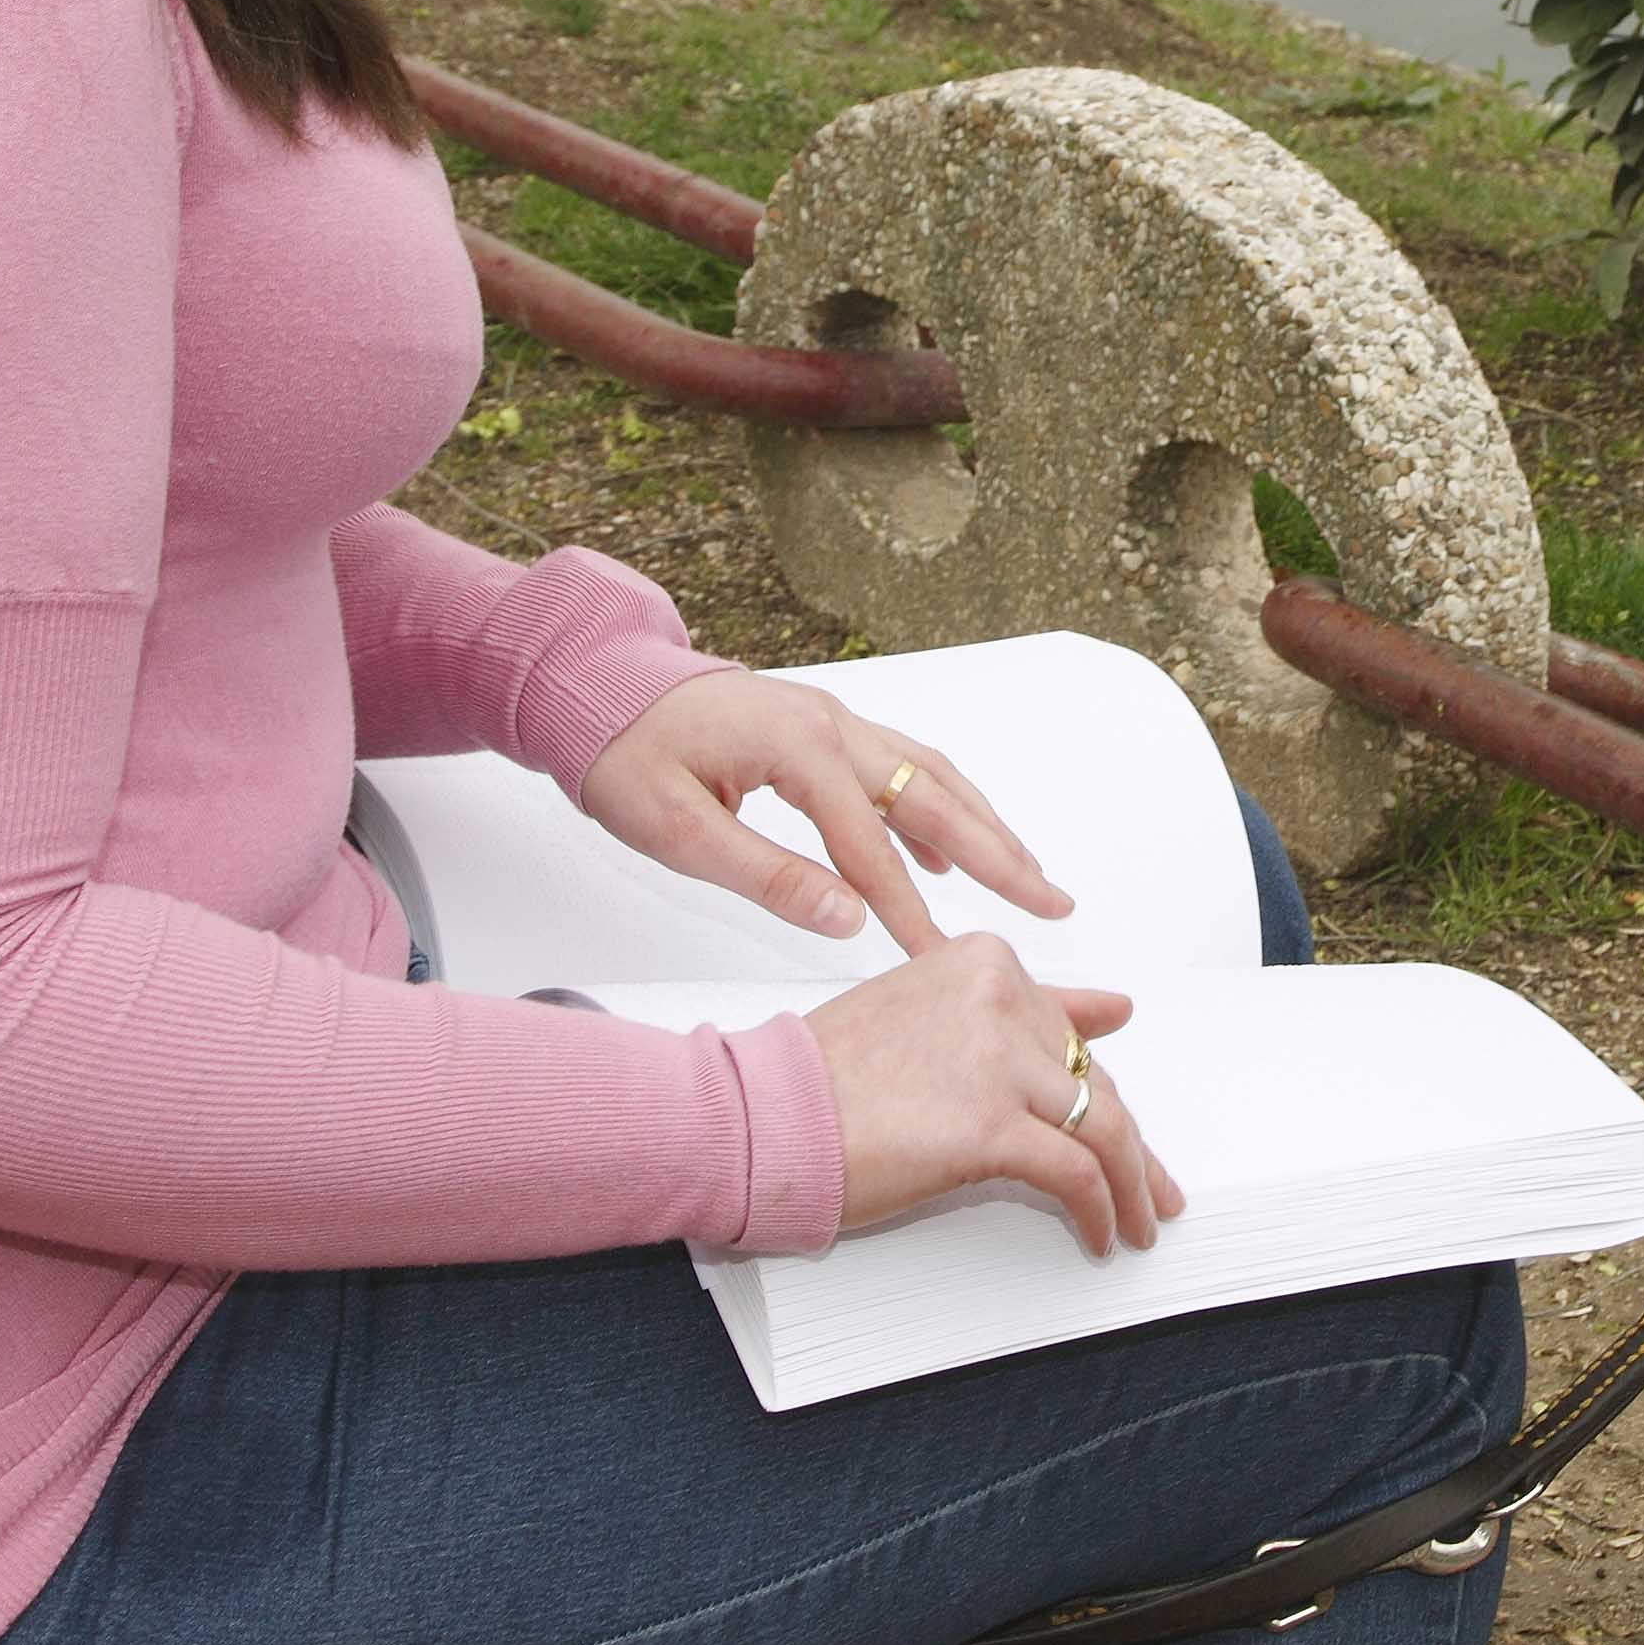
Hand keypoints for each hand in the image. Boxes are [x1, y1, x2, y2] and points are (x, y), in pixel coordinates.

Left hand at [576, 669, 1073, 953]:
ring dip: (984, 825)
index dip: (907, 908)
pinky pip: (899, 766)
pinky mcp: (822, 727)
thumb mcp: (675, 830)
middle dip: (998, 854)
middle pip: (933, 794)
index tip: (940, 957)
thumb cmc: (622, 755)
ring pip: (929, 773)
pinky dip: (938, 807)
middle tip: (1051, 903)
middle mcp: (830, 722)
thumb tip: (844, 920)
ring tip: (1028, 877)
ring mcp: (832, 718)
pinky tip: (947, 851)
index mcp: (795, 746)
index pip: (868, 844)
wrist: (592, 687)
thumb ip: (764, 874)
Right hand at [805, 939, 1184, 1255]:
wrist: (760, 1120)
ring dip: (1131, 1185)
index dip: (1099, 1093)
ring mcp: (997, 1058)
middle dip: (1128, 1145)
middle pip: (1094, 1081)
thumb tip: (1115, 1010)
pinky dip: (1099, 1210)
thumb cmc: (827, 1078)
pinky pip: (1076, 1173)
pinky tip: (1099, 1234)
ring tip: (1137, 1220)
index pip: (1070, 1035)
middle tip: (1151, 1186)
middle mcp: (999, 995)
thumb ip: (1025, 1008)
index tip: (1123, 1130)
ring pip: (1105, 1125)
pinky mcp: (990, 1124)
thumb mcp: (932, 1017)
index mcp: (983, 961)